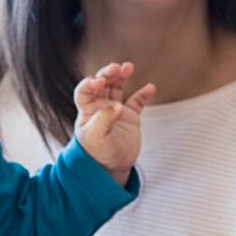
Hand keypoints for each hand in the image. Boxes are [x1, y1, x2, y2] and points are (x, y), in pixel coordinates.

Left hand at [74, 62, 154, 185]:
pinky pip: (137, 101)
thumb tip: (117, 105)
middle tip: (116, 68)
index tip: (99, 82)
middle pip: (102, 84)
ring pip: (117, 87)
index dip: (90, 83)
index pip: (84, 90)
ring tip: (128, 67)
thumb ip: (104, 119)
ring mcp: (116, 110)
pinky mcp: (130, 117)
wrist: (112, 168)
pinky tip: (150, 87)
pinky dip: (144, 94)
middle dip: (108, 73)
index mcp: (87, 111)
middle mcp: (100, 107)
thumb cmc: (98, 154)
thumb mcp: (96, 138)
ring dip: (122, 76)